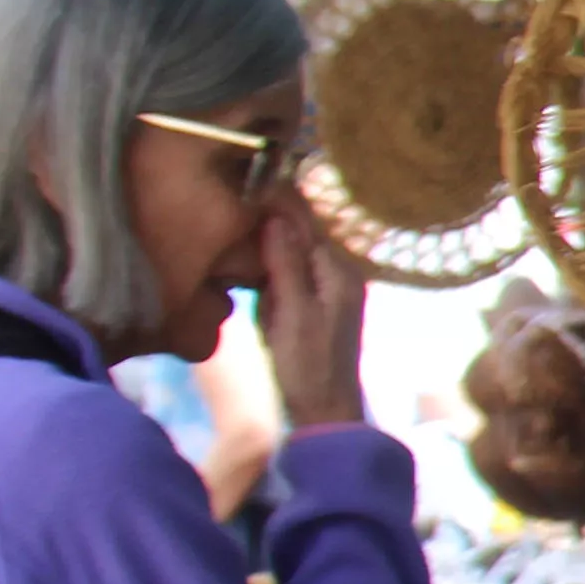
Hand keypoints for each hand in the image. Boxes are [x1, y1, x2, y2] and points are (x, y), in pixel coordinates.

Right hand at [254, 200, 368, 427]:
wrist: (325, 410)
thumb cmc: (308, 366)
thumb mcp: (292, 313)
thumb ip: (286, 265)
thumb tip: (277, 218)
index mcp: (339, 272)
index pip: (306, 222)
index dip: (280, 198)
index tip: (253, 173)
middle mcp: (340, 274)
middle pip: (303, 231)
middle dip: (276, 210)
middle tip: (244, 182)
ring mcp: (329, 290)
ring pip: (296, 250)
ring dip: (274, 232)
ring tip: (246, 205)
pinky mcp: (316, 305)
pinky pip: (293, 271)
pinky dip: (274, 260)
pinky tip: (256, 252)